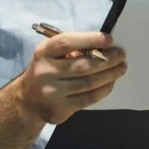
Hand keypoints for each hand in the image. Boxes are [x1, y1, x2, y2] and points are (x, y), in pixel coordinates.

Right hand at [7, 32, 126, 125]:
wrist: (27, 101)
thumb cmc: (45, 72)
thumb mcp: (50, 55)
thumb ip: (71, 50)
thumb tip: (103, 47)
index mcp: (43, 53)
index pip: (67, 42)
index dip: (90, 39)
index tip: (109, 39)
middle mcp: (45, 72)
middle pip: (82, 65)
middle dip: (107, 60)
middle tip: (121, 55)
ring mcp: (51, 92)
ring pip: (88, 83)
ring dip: (109, 75)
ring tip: (121, 68)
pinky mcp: (59, 109)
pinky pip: (88, 98)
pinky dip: (103, 90)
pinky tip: (111, 83)